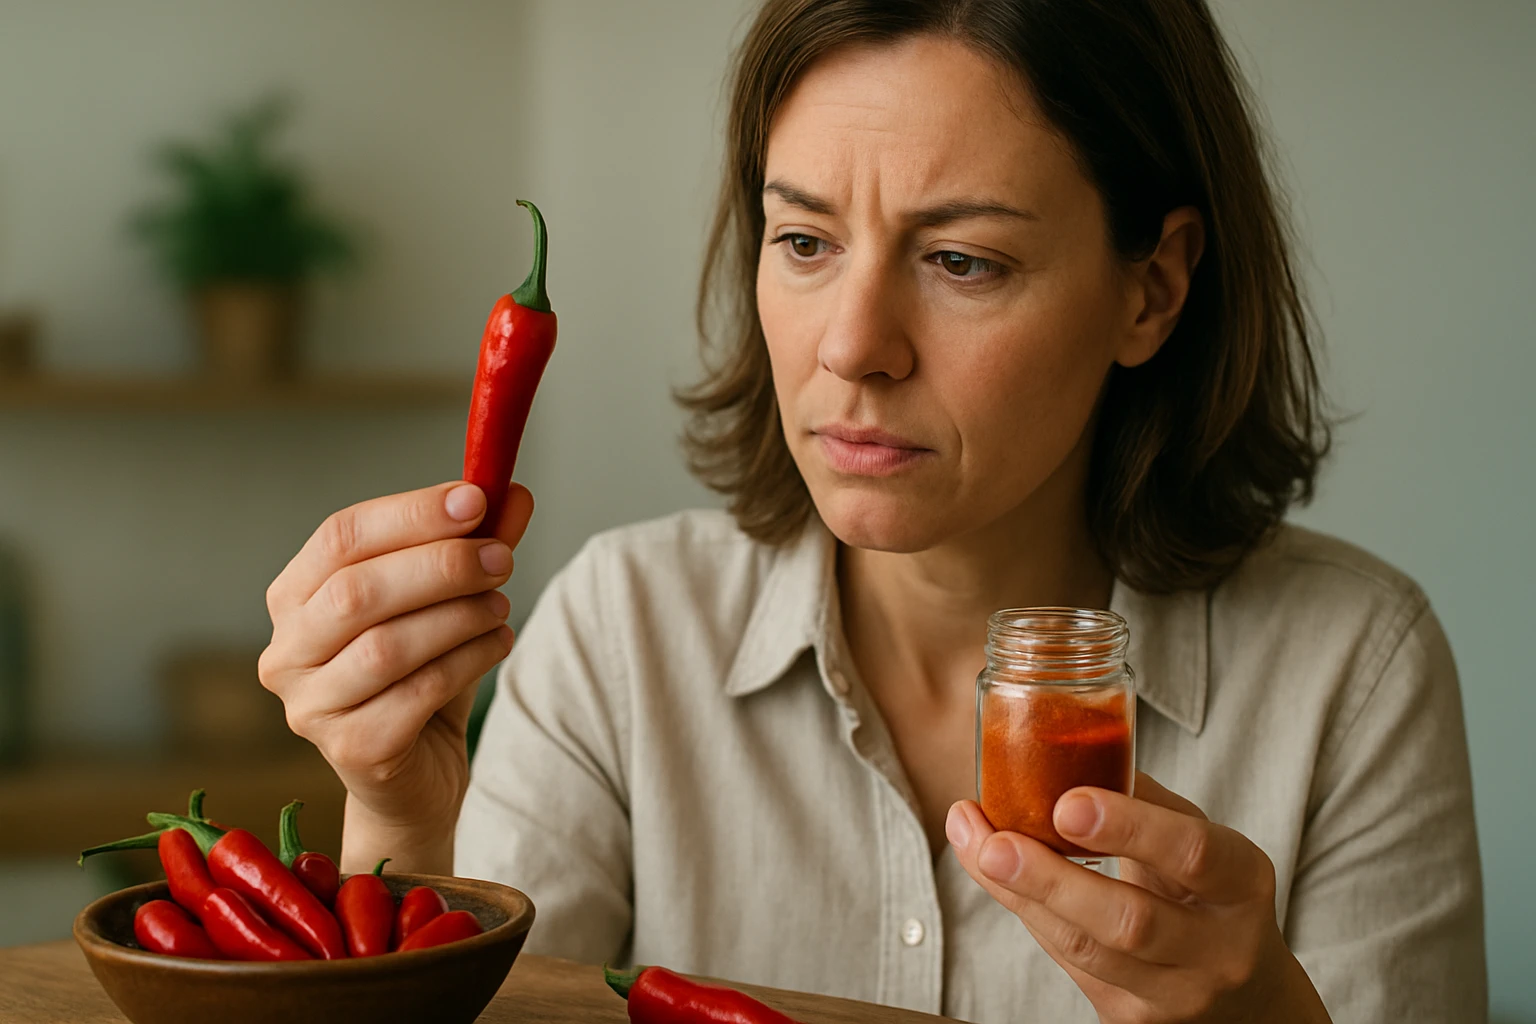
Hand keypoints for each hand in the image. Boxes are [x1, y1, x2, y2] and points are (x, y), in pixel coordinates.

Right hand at [258, 480, 533, 870]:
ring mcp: (311, 708)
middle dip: (440, 566)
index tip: (476, 498)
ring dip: (458, 617)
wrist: (421, 775)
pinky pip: (415, 695)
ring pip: (386, 646)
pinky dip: (466, 662)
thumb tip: (512, 492)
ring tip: (501, 607)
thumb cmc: (424, 675)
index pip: (341, 536)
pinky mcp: (352, 752)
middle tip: (502, 558)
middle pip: (358, 591)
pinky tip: (497, 644)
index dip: (410, 513)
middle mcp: (287, 653)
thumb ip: (473, 547)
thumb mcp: (448, 602)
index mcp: (295, 598)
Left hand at [946, 773, 1331, 1023]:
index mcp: (1241, 883)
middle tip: (994, 842)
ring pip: (1086, 950)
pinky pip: (1068, 965)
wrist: (1245, 1000)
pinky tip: (994, 876)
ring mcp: (1176, 996)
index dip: (1130, 827)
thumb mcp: (1200, 841)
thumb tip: (1061, 748)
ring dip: (1021, 895)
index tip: (1067, 801)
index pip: (1193, 853)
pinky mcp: (1134, 1021)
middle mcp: (1219, 950)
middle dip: (1052, 879)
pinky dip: (1027, 914)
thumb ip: (1142, 800)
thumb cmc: (1209, 896)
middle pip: (1129, 921)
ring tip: (975, 846)